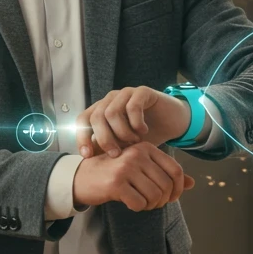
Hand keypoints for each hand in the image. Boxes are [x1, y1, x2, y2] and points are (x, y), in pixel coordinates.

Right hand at [71, 142, 195, 211]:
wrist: (81, 177)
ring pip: (154, 196)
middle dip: (163, 200)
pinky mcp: (116, 184)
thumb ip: (164, 173)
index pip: (175, 170)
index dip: (178, 189)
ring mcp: (126, 168)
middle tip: (153, 204)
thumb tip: (191, 184)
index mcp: (145, 147)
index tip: (171, 198)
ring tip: (142, 203)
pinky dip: (138, 208)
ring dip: (151, 205)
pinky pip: (139, 203)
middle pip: (166, 185)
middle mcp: (137, 154)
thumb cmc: (113, 173)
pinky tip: (130, 203)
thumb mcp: (140, 168)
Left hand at [75, 86, 190, 158]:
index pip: (82, 120)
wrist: (171, 123)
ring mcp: (125, 93)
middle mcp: (110, 99)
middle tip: (116, 154)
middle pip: (96, 117)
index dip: (82, 137)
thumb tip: (88, 161)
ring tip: (134, 142)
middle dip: (104, 139)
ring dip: (122, 133)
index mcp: (101, 110)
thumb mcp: (123, 146)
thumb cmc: (144, 135)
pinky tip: (143, 131)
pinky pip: (132, 106)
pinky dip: (136, 123)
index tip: (87, 156)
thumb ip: (106, 149)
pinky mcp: (142, 92)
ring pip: (111, 112)